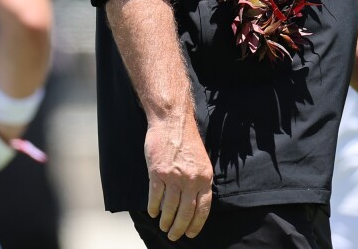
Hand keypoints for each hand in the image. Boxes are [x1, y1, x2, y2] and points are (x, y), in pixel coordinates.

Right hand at [143, 114, 212, 240]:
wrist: (172, 121)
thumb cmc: (186, 140)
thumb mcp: (201, 161)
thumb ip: (199, 180)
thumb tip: (196, 202)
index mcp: (205, 178)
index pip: (203, 209)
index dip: (197, 224)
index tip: (191, 233)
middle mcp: (191, 180)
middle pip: (186, 212)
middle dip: (179, 228)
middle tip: (173, 236)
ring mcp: (174, 177)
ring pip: (170, 207)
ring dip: (166, 220)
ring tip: (163, 226)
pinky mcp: (158, 172)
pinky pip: (156, 196)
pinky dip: (153, 207)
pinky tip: (152, 212)